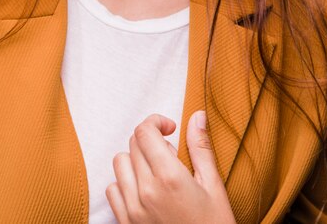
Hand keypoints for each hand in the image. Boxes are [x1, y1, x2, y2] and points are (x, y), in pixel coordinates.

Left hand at [106, 110, 235, 222]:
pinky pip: (113, 190)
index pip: (144, 131)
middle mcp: (145, 191)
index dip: (156, 122)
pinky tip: (146, 190)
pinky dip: (125, 183)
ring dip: (137, 160)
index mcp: (169, 177)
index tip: (171, 129)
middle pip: (133, 143)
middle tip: (171, 154)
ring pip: (120, 163)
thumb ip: (201, 147)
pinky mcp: (126, 223)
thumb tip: (197, 115)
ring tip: (158, 172)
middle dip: (151, 140)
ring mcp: (132, 209)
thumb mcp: (214, 185)